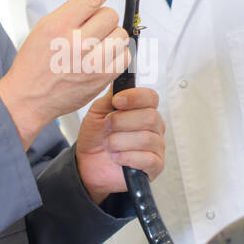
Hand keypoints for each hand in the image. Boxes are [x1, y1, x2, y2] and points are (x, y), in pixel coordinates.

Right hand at [0, 0, 131, 148]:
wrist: (29, 98)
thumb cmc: (35, 62)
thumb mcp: (43, 28)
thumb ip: (69, 13)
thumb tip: (94, 0)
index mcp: (59, 25)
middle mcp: (77, 43)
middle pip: (110, 15)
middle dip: (102, 19)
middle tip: (89, 30)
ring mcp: (91, 62)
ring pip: (121, 34)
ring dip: (111, 36)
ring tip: (95, 46)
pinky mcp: (102, 78)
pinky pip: (125, 55)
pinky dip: (117, 54)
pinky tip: (101, 58)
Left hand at [75, 87, 164, 204]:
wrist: (87, 163)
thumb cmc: (95, 137)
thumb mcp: (98, 111)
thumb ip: (111, 96)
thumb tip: (117, 77)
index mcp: (143, 110)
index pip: (151, 97)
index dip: (135, 97)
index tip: (117, 101)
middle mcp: (154, 127)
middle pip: (150, 117)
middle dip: (122, 122)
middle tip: (107, 127)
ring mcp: (156, 147)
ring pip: (146, 139)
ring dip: (120, 142)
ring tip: (108, 145)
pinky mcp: (155, 166)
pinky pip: (148, 159)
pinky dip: (127, 157)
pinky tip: (117, 157)